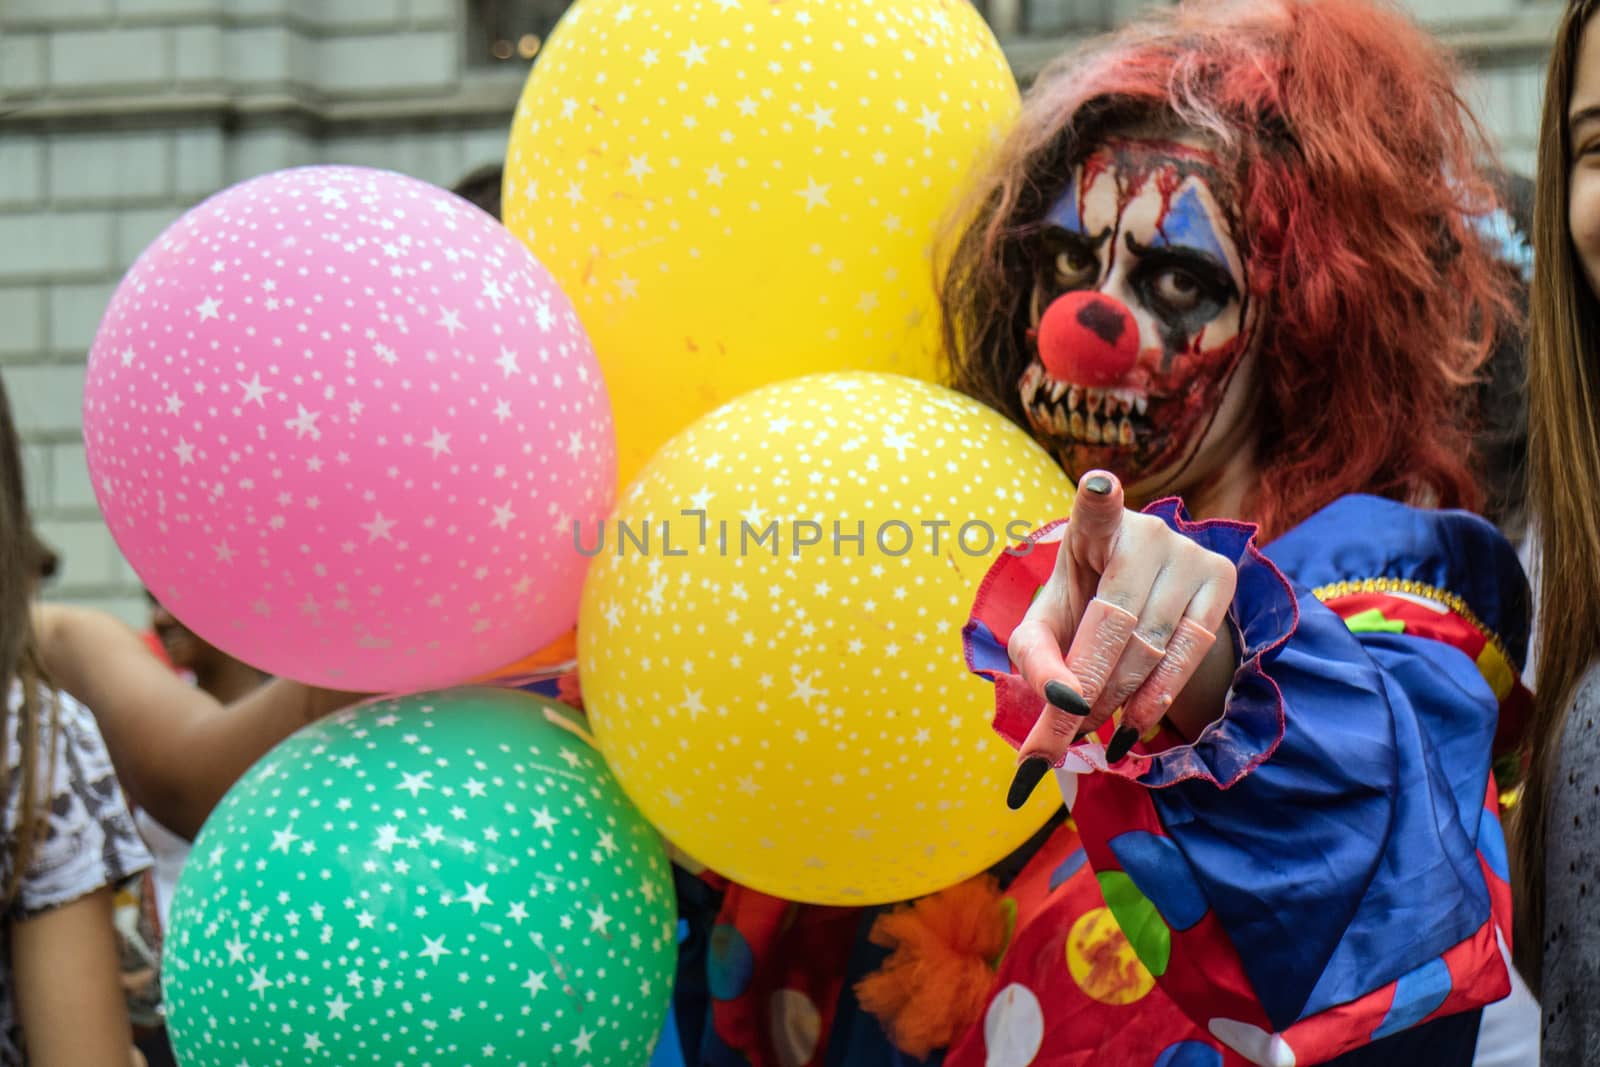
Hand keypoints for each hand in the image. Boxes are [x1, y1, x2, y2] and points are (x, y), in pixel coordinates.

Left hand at [1005, 471, 1236, 807]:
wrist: (1138, 606)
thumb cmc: (1078, 612)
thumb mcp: (1042, 633)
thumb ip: (1036, 665)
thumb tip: (1062, 706)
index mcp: (1090, 526)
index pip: (1096, 507)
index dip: (1099, 497)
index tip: (1098, 486)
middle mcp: (1144, 530)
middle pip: (1114, 620)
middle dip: (1085, 685)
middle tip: (1061, 734)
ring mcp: (1189, 551)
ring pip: (1151, 644)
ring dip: (1117, 698)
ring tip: (1092, 729)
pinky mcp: (1222, 578)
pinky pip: (1190, 651)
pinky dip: (1157, 697)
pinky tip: (1134, 725)